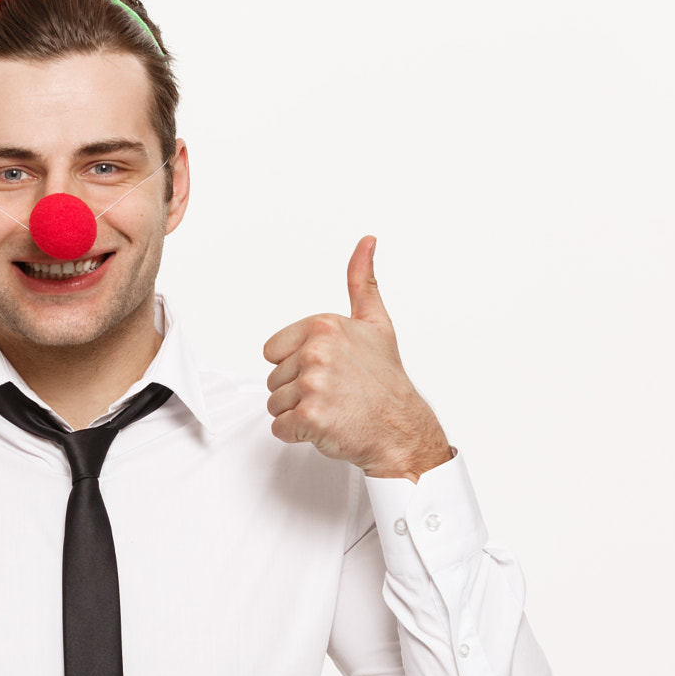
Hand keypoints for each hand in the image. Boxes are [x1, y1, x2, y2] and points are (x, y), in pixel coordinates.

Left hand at [262, 237, 452, 480]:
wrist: (402, 428)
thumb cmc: (386, 381)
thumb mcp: (376, 324)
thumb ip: (362, 282)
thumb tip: (367, 241)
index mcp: (324, 326)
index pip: (273, 351)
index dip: (296, 365)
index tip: (329, 370)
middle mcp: (317, 351)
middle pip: (274, 378)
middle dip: (299, 391)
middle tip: (335, 393)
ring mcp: (313, 384)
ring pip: (275, 404)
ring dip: (298, 413)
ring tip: (333, 409)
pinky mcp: (309, 416)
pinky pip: (280, 427)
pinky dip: (298, 434)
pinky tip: (327, 425)